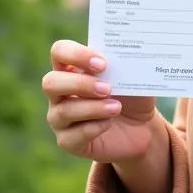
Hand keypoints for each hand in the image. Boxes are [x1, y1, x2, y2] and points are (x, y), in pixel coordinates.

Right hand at [42, 39, 157, 163]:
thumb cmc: (132, 94)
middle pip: (51, 82)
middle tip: (107, 89)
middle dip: (80, 84)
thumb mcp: (132, 76)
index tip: (102, 64)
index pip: (59, 51)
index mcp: (72, 67)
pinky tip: (109, 123)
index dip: (76, 55)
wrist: (142, 127)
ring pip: (63, 111)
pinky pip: (72, 136)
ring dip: (93, 108)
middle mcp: (59, 92)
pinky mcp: (67, 141)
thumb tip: (122, 56)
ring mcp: (59, 118)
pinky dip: (94, 128)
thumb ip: (123, 64)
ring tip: (116, 108)